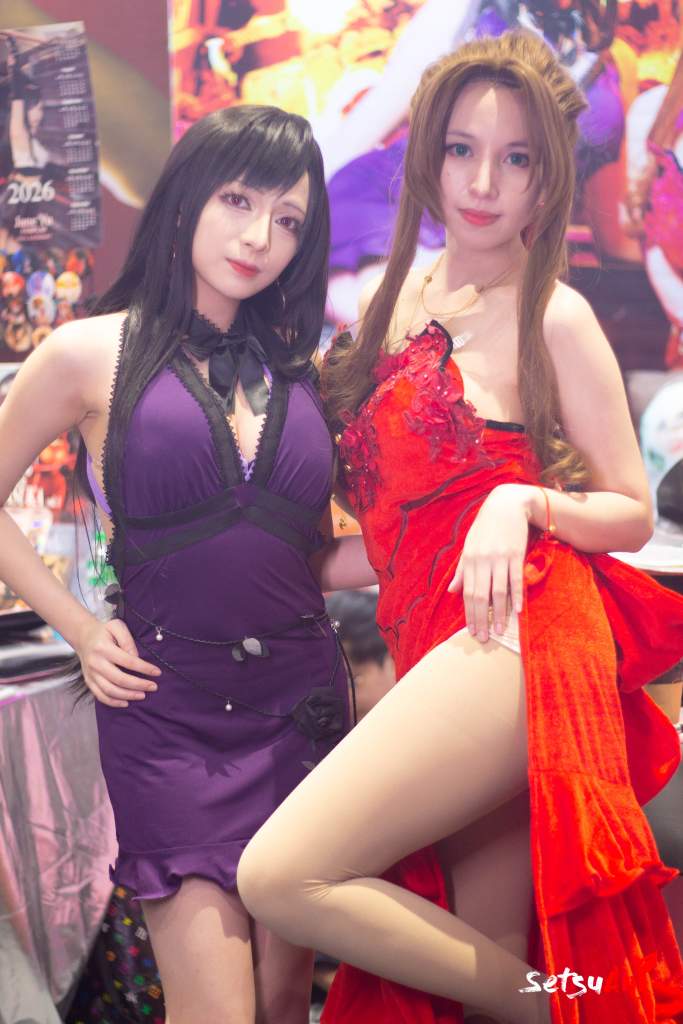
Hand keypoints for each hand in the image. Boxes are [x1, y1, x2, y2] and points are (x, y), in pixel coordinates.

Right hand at [76, 617, 160, 707]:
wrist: (83, 637)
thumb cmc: (104, 632)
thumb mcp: (117, 627)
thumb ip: (128, 640)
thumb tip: (137, 657)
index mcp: (103, 648)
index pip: (128, 661)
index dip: (144, 668)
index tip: (157, 673)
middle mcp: (95, 663)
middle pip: (119, 679)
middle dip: (139, 685)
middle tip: (153, 687)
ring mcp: (91, 674)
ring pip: (110, 690)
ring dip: (128, 695)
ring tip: (142, 695)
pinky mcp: (89, 681)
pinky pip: (100, 696)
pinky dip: (113, 702)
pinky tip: (126, 702)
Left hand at [448, 484, 530, 641]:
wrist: (507, 504)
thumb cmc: (486, 527)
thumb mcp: (469, 546)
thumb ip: (462, 569)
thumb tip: (453, 591)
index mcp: (470, 560)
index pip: (468, 592)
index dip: (469, 614)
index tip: (472, 631)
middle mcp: (483, 560)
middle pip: (481, 595)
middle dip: (482, 619)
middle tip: (484, 638)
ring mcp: (500, 558)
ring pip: (499, 591)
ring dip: (500, 613)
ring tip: (500, 631)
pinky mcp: (516, 554)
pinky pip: (516, 579)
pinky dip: (517, 596)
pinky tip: (518, 611)